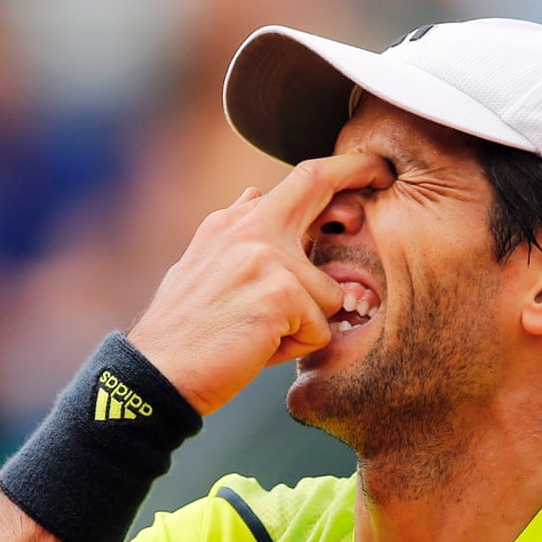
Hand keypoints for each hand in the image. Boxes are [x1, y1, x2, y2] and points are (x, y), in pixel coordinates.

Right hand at [127, 154, 393, 414]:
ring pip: (330, 293)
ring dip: (306, 326)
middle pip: (318, 184)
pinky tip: (258, 349)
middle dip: (360, 172)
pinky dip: (296, 348)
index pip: (298, 179)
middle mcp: (250, 229)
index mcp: (234, 224)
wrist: (155, 375)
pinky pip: (321, 328)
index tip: (374, 165)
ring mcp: (267, 257)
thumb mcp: (204, 267)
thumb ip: (236, 231)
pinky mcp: (281, 294)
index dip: (343, 167)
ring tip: (260, 335)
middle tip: (385, 174)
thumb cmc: (187, 332)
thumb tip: (255, 194)